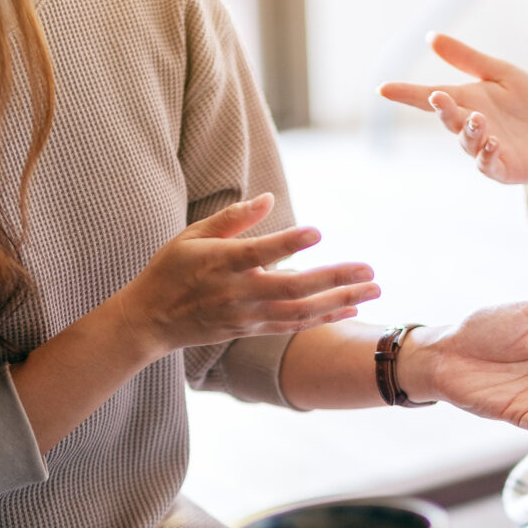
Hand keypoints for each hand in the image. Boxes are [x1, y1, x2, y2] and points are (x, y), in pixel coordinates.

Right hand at [117, 193, 380, 357]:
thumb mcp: (192, 235)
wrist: (152, 321)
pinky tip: (351, 306)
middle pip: (294, 289)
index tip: (317, 233)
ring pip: (302, 312)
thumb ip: (232, 219)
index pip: (260, 253)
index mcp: (221, 263)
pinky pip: (295, 326)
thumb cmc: (171, 270)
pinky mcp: (254, 330)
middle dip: (335, 279)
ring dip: (341, 300)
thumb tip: (268, 197)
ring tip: (375, 289)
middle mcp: (239, 293)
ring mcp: (249, 316)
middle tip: (371, 269)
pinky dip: (324, 317)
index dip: (288, 243)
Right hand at [379, 33, 527, 218]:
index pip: (431, 97)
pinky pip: (488, 164)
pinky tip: (493, 143)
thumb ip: (468, 59)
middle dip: (443, 110)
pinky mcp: (501, 168)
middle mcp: (470, 126)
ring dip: (469, 131)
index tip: (383, 89)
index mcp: (467, 101)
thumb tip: (430, 37)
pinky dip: (487, 154)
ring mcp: (483, 149)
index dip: (407, 94)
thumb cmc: (527, 107)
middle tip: (438, 97)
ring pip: (467, 142)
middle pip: (449, 119)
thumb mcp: (501, 74)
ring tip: (477, 119)